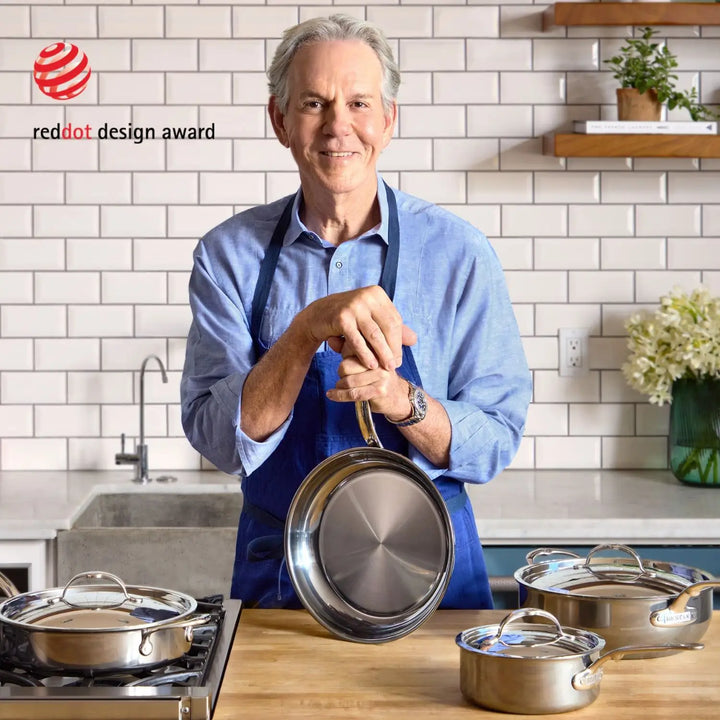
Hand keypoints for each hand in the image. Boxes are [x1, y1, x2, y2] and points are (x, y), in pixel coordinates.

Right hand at [300, 286, 416, 371]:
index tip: (398, 359)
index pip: (395, 320)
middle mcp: (367, 296)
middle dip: (392, 349)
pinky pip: (358, 340)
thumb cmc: (348, 319)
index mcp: (377, 293)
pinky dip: (365, 354)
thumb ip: (391, 328)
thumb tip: (414, 340)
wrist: (317, 316)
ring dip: (382, 354)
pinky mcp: (342, 318)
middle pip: (388, 327)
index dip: (399, 342)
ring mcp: (354, 306)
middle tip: (393, 366)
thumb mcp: (371, 319)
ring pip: (375, 335)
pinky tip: (370, 365)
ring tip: (386, 368)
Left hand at [326, 353, 411, 419]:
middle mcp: (380, 361)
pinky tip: (331, 395)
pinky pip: (353, 394)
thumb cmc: (377, 377)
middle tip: (342, 377)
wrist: (397, 397)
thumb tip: (330, 340)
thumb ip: (349, 350)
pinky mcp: (379, 390)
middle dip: (341, 373)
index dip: (344, 356)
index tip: (343, 362)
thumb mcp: (365, 361)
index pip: (352, 349)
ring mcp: (381, 376)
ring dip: (339, 386)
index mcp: (376, 349)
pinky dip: (339, 396)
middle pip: (346, 366)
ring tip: (338, 387)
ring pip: (349, 381)